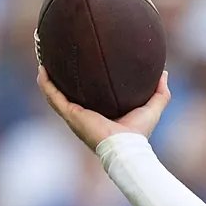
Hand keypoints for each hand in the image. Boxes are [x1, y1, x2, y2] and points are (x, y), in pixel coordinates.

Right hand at [37, 66, 169, 150]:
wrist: (126, 147)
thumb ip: (160, 92)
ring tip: (44, 59)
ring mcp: (74, 116)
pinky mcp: (70, 115)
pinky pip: (53, 96)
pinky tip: (42, 69)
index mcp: (100, 114)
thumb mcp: (153, 107)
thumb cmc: (139, 133)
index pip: (89, 97)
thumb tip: (164, 73)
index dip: (84, 84)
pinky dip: (46, 84)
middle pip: (68, 94)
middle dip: (61, 78)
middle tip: (58, 59)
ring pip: (55, 94)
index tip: (82, 66)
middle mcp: (84, 115)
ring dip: (47, 78)